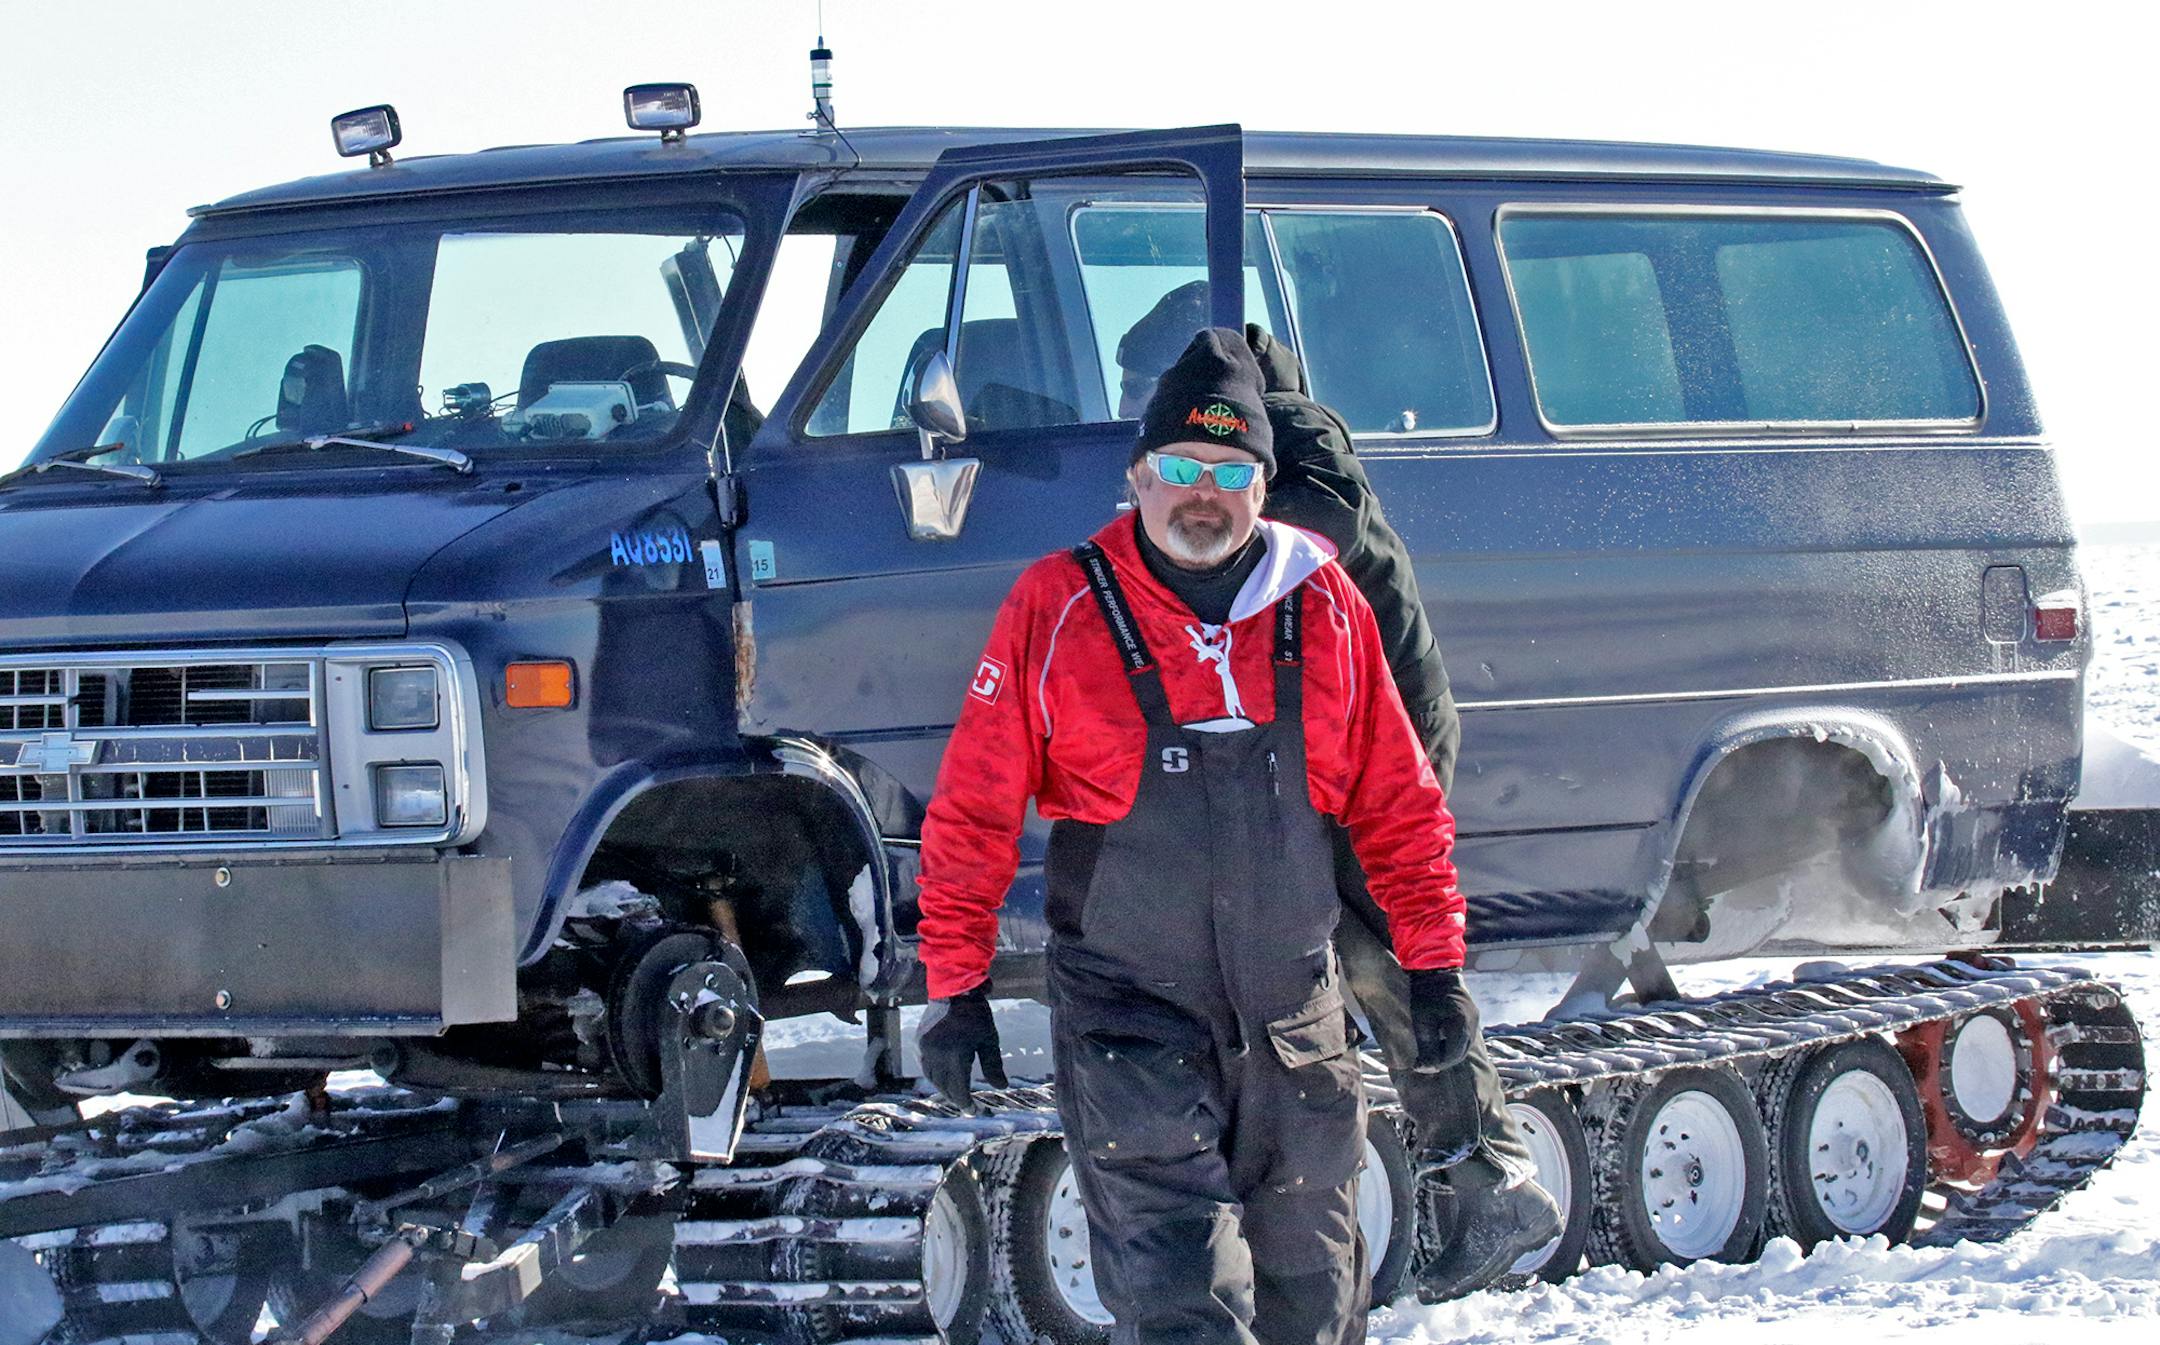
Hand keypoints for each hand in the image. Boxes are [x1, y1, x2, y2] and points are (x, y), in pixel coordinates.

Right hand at [917, 981, 1007, 1109]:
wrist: (953, 989)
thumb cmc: (976, 1014)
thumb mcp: (989, 1040)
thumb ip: (993, 1066)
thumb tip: (1001, 1087)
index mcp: (954, 1056)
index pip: (958, 1089)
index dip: (966, 1103)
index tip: (976, 1111)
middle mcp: (936, 1056)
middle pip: (944, 1086)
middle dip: (956, 1098)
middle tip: (968, 1105)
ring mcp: (925, 1048)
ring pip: (932, 1078)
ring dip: (943, 1088)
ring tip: (956, 1093)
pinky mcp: (919, 1041)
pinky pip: (924, 1065)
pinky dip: (934, 1075)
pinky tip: (943, 1076)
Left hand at [1409, 968, 1478, 1072]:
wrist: (1435, 971)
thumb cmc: (1426, 995)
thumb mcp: (1423, 1022)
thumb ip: (1427, 1046)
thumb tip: (1425, 1069)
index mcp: (1462, 1024)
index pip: (1453, 1055)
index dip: (1436, 1064)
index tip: (1419, 1066)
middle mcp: (1473, 1023)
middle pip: (1460, 1053)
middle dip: (1442, 1061)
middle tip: (1423, 1063)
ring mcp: (1475, 1019)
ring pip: (1464, 1046)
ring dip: (1448, 1054)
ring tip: (1430, 1054)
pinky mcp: (1472, 1016)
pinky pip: (1465, 1037)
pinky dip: (1453, 1044)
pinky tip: (1439, 1043)